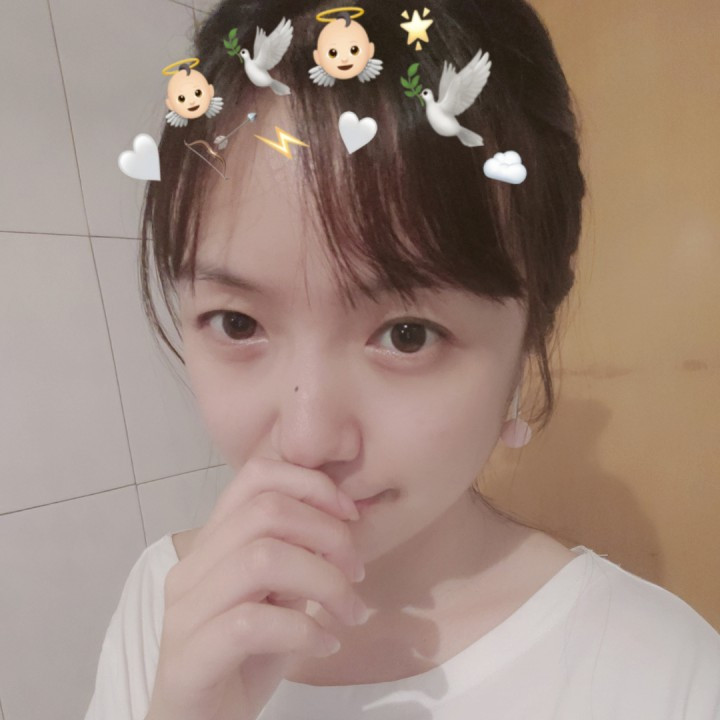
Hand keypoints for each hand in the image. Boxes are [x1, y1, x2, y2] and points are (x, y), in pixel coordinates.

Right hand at [145, 457, 365, 719]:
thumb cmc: (243, 658)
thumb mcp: (278, 595)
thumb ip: (298, 555)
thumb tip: (343, 521)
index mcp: (213, 542)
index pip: (256, 475)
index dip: (311, 484)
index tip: (350, 514)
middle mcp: (192, 567)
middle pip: (266, 512)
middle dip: (327, 534)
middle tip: (357, 572)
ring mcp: (185, 612)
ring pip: (261, 560)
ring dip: (324, 581)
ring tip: (349, 611)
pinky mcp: (188, 660)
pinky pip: (251, 624)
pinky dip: (303, 629)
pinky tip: (325, 644)